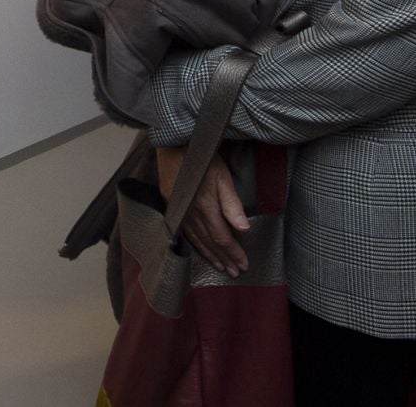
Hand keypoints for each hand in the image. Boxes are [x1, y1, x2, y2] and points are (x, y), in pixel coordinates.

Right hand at [155, 147, 249, 275]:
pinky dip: (194, 244)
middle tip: (234, 272)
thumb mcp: (222, 176)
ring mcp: (179, 211)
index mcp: (205, 207)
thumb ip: (232, 204)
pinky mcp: (172, 206)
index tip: (244, 264)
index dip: (233, 252)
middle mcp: (190, 214)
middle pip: (209, 242)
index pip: (222, 237)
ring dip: (209, 255)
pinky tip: (198, 250)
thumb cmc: (202, 157)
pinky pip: (184, 232)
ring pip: (196, 240)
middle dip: (223, 258)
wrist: (172, 144)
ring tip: (220, 267)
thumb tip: (243, 229)